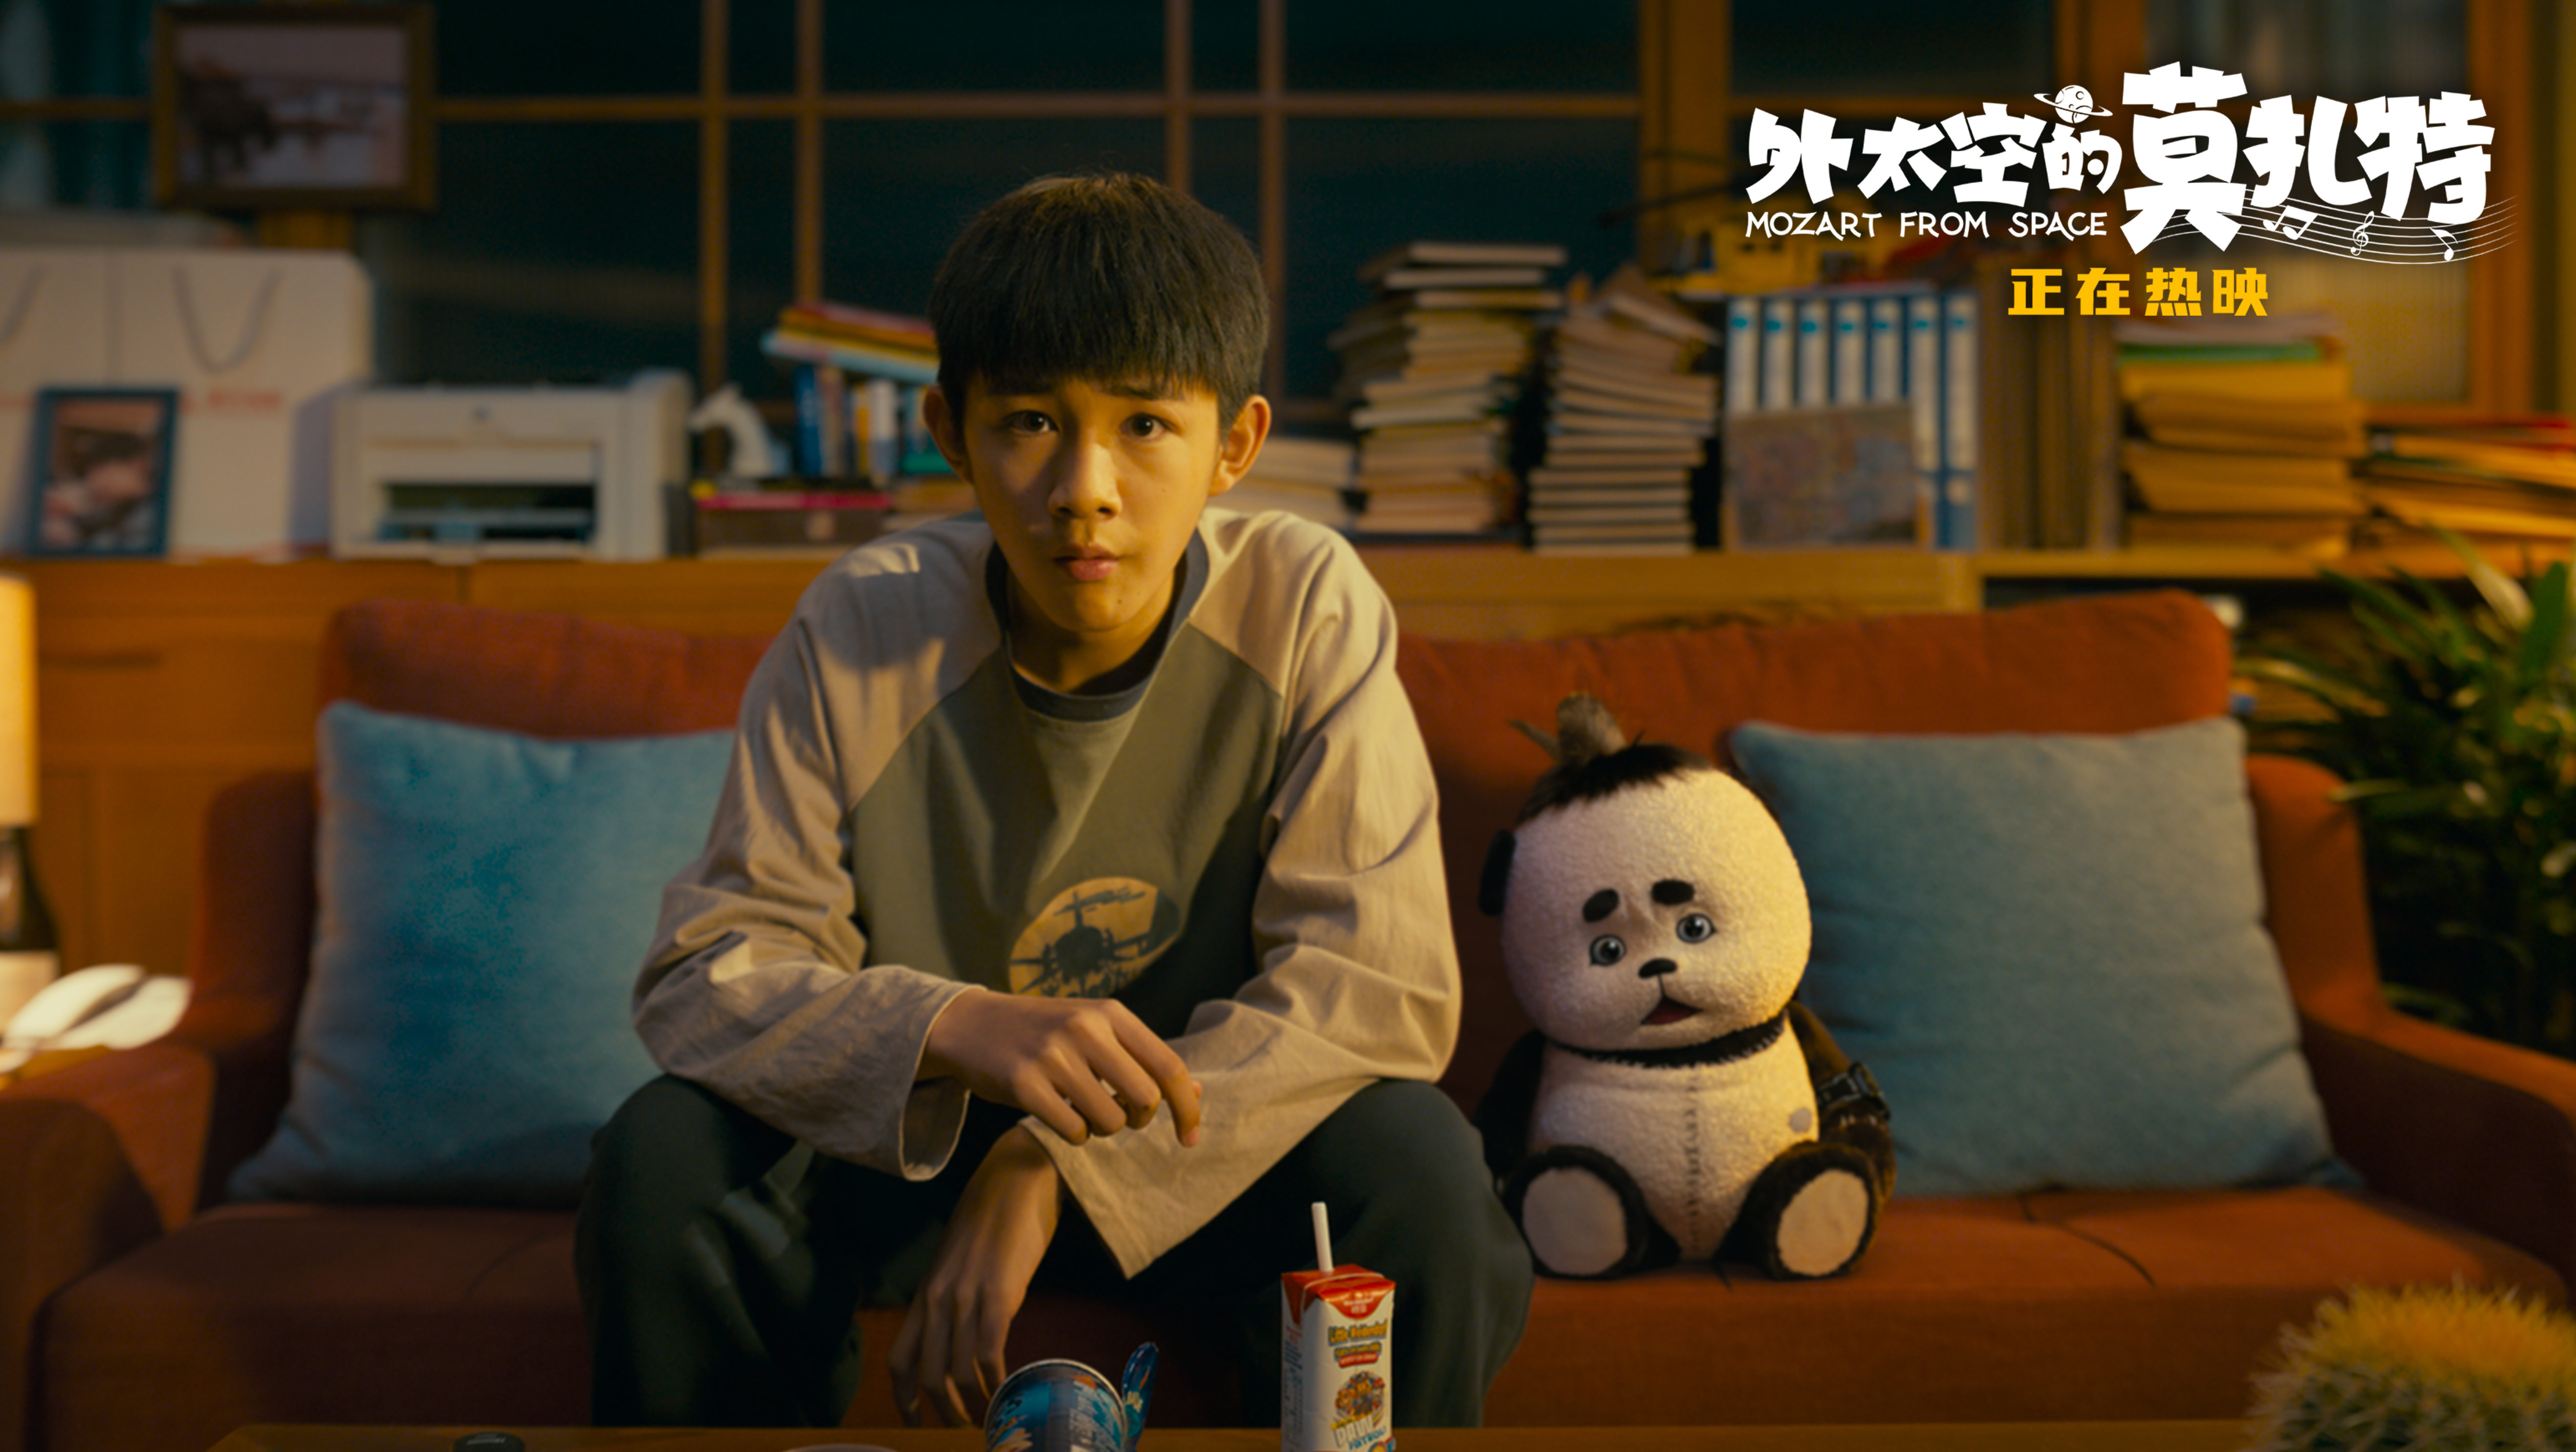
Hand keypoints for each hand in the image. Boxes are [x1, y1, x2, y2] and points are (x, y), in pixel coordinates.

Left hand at [888, 1126, 1061, 1426]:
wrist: (1018, 1175)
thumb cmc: (996, 1217)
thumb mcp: (961, 1261)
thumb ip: (956, 1296)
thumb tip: (964, 1334)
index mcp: (926, 1293)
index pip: (898, 1360)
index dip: (905, 1399)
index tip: (916, 1422)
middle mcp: (937, 1299)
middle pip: (926, 1375)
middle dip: (943, 1411)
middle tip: (964, 1428)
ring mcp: (965, 1296)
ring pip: (956, 1370)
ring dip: (973, 1403)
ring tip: (990, 1418)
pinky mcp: (998, 1293)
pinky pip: (989, 1352)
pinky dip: (997, 1381)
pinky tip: (1009, 1391)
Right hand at [921, 990, 1202, 1147]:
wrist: (971, 1024)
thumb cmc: (1044, 1032)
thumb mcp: (1096, 1029)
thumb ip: (1142, 1058)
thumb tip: (1197, 1092)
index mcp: (1109, 1014)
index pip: (1169, 1066)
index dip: (1187, 1106)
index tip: (1191, 1136)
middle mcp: (1085, 1030)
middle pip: (1146, 1099)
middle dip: (1140, 1119)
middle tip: (1122, 1115)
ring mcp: (1053, 1057)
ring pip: (1110, 1121)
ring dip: (1104, 1129)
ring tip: (1084, 1111)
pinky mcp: (1024, 1085)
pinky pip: (1074, 1132)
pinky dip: (1076, 1136)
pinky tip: (1060, 1116)